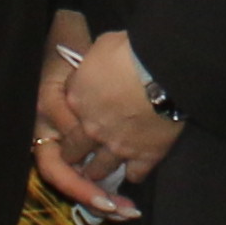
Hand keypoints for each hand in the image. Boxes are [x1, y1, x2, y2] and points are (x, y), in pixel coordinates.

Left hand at [32, 13, 134, 221]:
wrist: (163, 69)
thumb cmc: (129, 50)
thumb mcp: (100, 49)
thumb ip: (91, 67)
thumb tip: (94, 67)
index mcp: (76, 101)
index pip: (61, 122)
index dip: (67, 126)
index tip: (73, 128)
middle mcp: (91, 129)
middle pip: (75, 153)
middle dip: (76, 156)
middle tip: (80, 157)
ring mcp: (117, 147)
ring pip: (100, 170)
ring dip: (98, 172)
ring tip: (101, 171)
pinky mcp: (144, 157)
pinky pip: (134, 176)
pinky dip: (133, 173)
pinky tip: (134, 169)